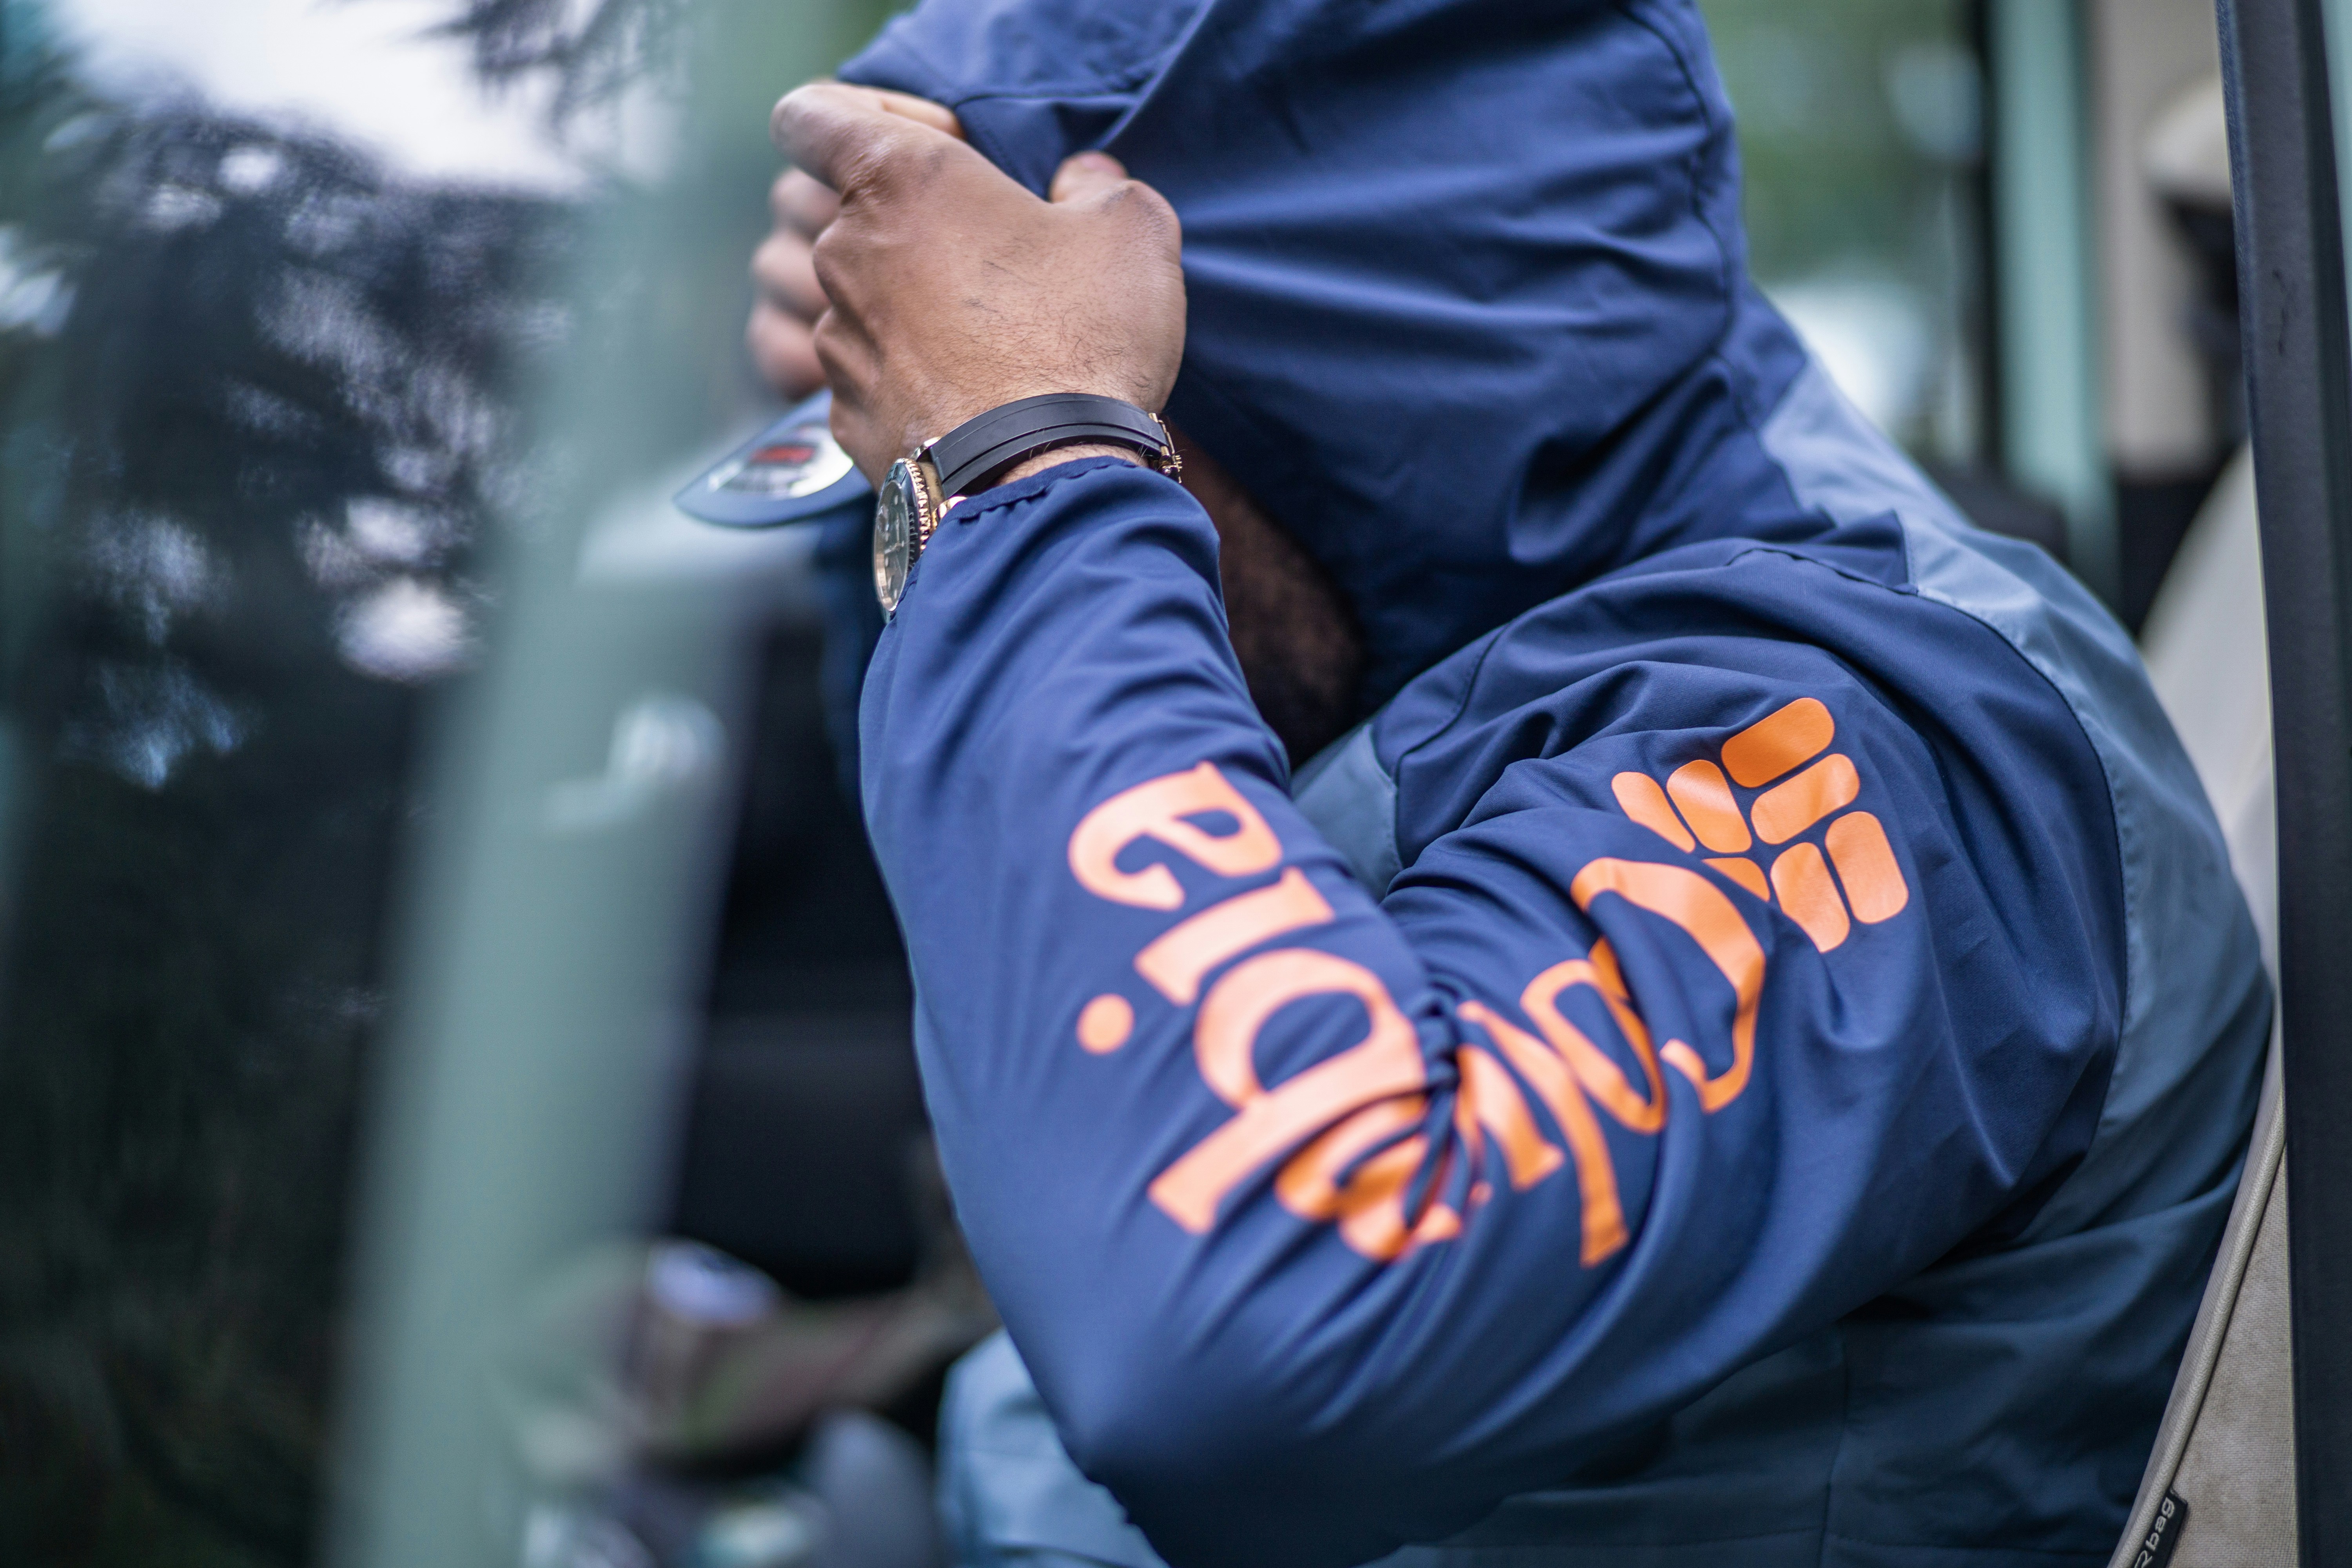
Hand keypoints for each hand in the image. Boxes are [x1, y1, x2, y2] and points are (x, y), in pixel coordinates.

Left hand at [769, 82, 1186, 481]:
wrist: (1046, 480)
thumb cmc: (1082, 339)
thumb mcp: (1129, 229)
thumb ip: (1096, 185)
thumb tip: (1080, 184)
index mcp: (899, 181)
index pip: (810, 114)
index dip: (865, 119)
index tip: (941, 150)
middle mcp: (844, 255)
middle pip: (858, 219)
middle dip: (923, 234)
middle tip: (1005, 271)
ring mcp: (836, 343)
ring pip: (869, 306)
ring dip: (921, 316)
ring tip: (1001, 353)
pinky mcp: (846, 418)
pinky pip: (878, 382)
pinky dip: (919, 387)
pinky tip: (979, 408)